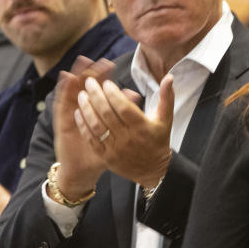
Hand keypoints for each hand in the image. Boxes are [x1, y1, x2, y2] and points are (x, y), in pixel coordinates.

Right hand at [51, 56, 120, 199]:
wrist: (82, 169)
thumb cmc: (101, 150)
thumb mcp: (115, 133)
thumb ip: (124, 114)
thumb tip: (135, 95)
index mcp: (95, 111)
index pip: (99, 90)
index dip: (103, 76)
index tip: (109, 64)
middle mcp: (82, 109)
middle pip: (85, 87)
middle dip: (92, 72)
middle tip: (98, 59)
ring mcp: (70, 114)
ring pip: (73, 91)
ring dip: (77, 75)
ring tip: (82, 61)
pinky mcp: (62, 121)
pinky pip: (62, 103)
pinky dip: (63, 90)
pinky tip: (66, 78)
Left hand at [74, 72, 171, 189]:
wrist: (154, 170)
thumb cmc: (158, 141)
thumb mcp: (166, 119)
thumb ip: (166, 97)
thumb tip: (169, 77)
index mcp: (142, 127)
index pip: (124, 107)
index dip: (113, 93)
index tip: (107, 83)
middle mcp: (128, 138)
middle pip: (107, 114)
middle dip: (96, 95)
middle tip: (89, 83)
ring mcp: (116, 149)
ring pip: (97, 126)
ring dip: (86, 109)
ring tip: (81, 96)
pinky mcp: (107, 157)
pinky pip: (91, 140)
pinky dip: (83, 126)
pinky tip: (79, 113)